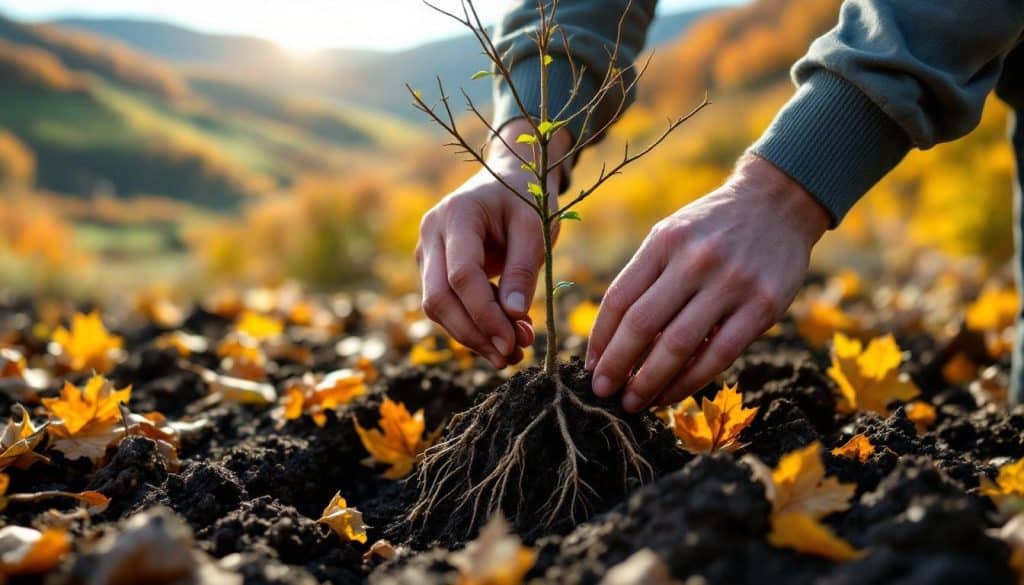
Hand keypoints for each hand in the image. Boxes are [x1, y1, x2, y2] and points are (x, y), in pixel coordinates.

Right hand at [417, 119, 571, 367]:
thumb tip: (514, 318)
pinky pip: (445, 305)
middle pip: (439, 298)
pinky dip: (471, 326)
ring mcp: (426, 251)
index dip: (485, 314)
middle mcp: (431, 233)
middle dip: (474, 334)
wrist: (509, 178)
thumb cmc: (526, 198)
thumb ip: (524, 270)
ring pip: (437, 307)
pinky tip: (501, 338)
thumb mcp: (535, 228)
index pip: (461, 275)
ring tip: (513, 353)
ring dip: (472, 337)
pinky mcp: (431, 268)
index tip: (513, 341)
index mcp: (456, 215)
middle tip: (511, 357)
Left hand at [585, 155, 830, 411]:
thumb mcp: (673, 235)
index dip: (600, 338)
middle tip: (602, 392)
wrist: (779, 202)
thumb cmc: (713, 228)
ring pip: (678, 346)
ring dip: (649, 382)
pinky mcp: (763, 306)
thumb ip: (646, 278)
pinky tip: (671, 395)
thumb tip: (612, 339)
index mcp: (664, 241)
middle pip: (642, 325)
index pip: (619, 298)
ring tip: (632, 403)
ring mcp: (731, 283)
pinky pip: (718, 355)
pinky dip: (689, 381)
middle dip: (617, 365)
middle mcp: (694, 260)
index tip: (589, 367)